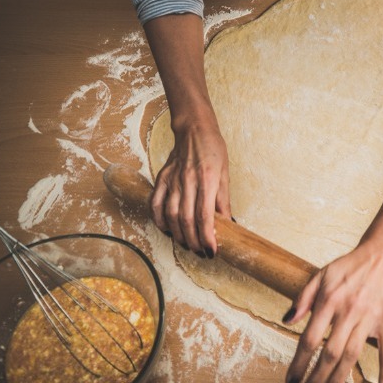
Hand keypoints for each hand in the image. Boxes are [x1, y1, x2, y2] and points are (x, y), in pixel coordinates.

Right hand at [150, 114, 230, 257]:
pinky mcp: (161, 178)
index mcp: (208, 180)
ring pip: (171, 215)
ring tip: (187, 244)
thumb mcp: (225, 175)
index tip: (212, 250)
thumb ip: (223, 201)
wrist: (194, 130)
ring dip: (178, 235)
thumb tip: (226, 224)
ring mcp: (172, 180)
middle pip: (187, 220)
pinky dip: (159, 220)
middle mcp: (188, 181)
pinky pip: (156, 204)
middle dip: (194, 241)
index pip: (205, 215)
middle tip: (201, 252)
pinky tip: (167, 230)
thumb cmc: (214, 151)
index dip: (207, 237)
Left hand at [283, 241, 382, 382]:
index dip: (298, 364)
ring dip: (339, 381)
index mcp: (329, 301)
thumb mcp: (321, 275)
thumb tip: (286, 321)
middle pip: (329, 353)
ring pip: (352, 355)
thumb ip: (302, 298)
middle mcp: (348, 311)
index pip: (310, 339)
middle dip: (315, 380)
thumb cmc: (349, 266)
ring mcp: (369, 318)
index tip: (291, 382)